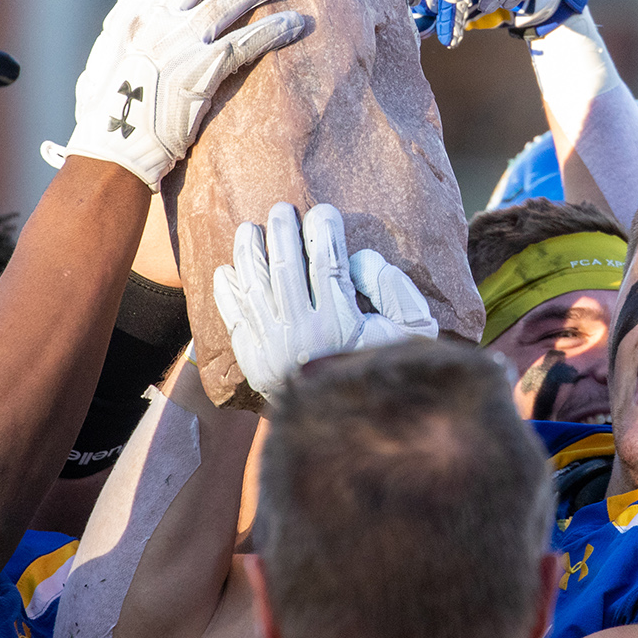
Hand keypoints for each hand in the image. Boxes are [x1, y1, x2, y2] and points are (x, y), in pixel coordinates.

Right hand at [59, 0, 304, 189]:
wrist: (109, 150)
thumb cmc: (101, 117)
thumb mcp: (99, 66)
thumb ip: (119, 40)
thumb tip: (128, 29)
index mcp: (127, 16)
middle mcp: (156, 20)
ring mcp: (180, 44)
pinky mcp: (204, 72)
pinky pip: (249, 42)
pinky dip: (275, 30)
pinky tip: (297, 22)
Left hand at [213, 202, 437, 399]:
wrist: (353, 428)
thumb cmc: (385, 368)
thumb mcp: (411, 332)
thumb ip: (394, 290)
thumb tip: (358, 259)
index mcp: (341, 324)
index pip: (328, 263)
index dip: (324, 230)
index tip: (323, 211)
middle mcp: (303, 333)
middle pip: (286, 267)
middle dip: (283, 231)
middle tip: (282, 209)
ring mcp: (273, 348)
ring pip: (254, 287)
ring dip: (249, 252)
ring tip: (249, 229)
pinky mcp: (254, 362)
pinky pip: (234, 318)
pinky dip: (227, 291)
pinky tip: (227, 269)